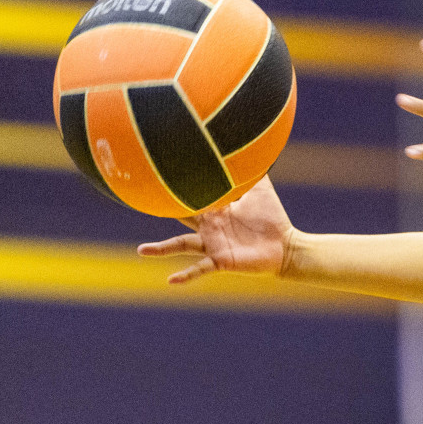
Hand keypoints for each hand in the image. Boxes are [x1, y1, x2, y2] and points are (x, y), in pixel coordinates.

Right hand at [136, 176, 294, 283]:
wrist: (286, 245)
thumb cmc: (271, 218)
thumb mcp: (260, 189)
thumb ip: (252, 169)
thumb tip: (252, 142)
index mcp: (214, 209)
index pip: (189, 196)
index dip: (174, 187)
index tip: (152, 174)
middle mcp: (207, 226)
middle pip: (178, 216)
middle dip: (161, 209)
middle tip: (136, 202)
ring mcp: (212, 244)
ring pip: (182, 245)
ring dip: (162, 249)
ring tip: (142, 250)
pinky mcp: (221, 260)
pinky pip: (200, 268)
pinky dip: (186, 274)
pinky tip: (171, 280)